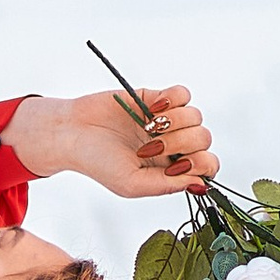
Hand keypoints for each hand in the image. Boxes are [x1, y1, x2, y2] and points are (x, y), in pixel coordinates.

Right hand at [4, 85, 216, 201]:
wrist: (72, 133)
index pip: (207, 165)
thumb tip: (200, 183)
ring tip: (146, 128)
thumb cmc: (97, 162)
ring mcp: (166, 121)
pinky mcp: (157, 97)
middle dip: (180, 144)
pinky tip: (152, 110)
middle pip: (204, 139)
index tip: (178, 165)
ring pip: (196, 116)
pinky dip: (172, 100)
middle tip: (150, 147)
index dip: (201, 164)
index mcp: (171, 169)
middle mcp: (173, 145)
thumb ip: (166, 185)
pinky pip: (183, 94)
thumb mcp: (131, 184)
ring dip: (174, 123)